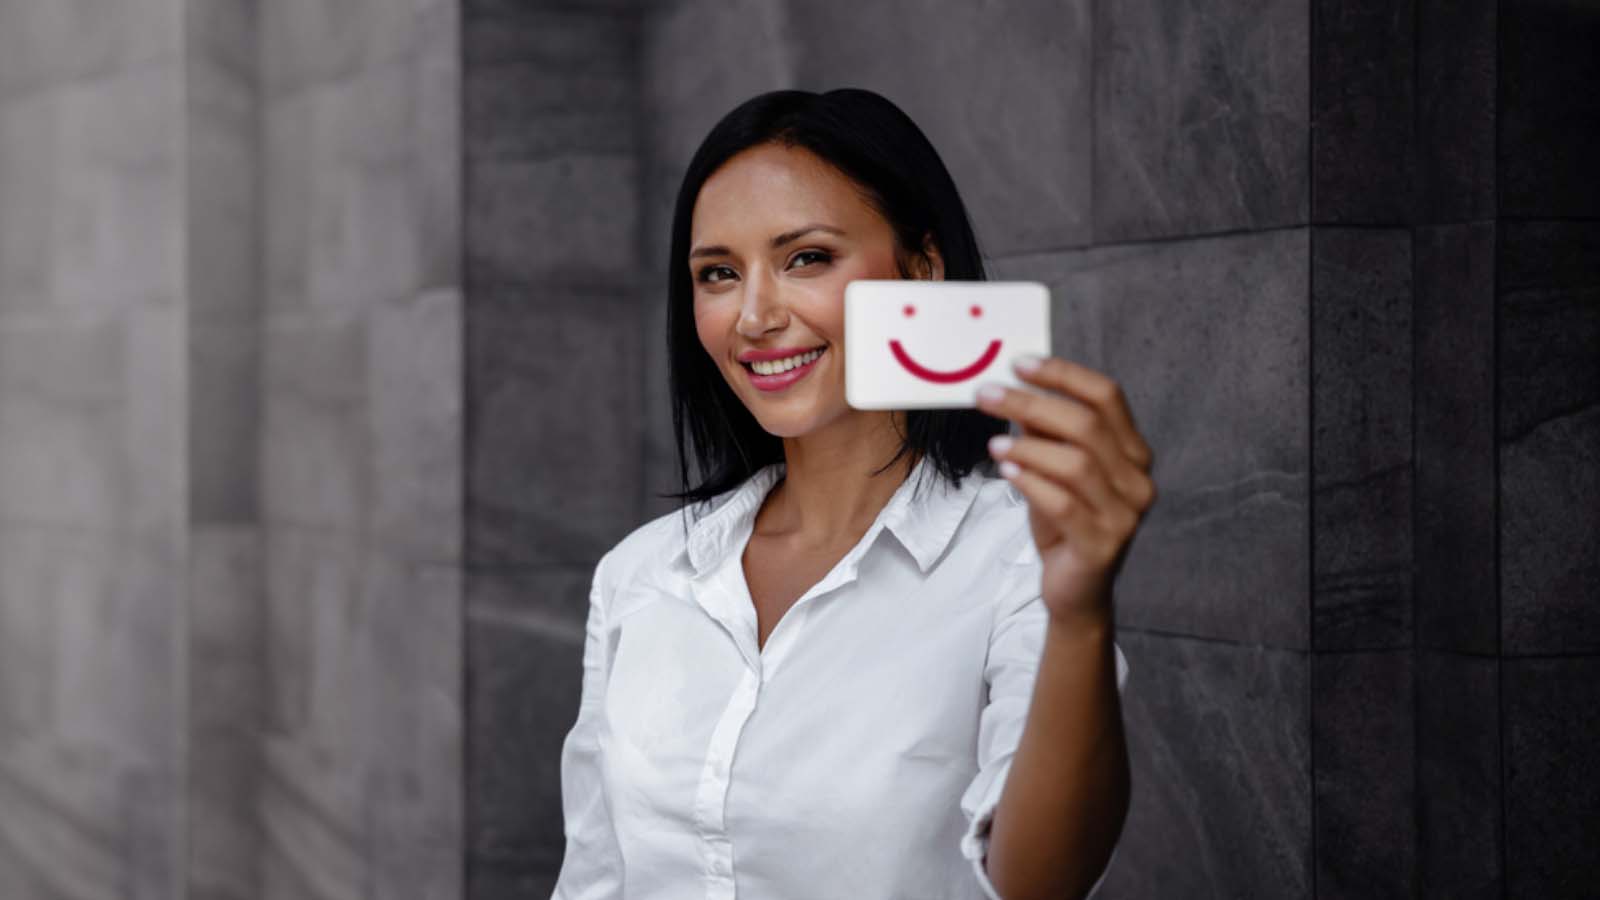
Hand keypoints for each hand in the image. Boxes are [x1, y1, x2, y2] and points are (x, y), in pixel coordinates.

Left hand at [975, 355, 1155, 624]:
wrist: (1076, 591)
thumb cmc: (1064, 522)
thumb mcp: (1051, 468)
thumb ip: (1042, 430)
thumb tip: (1013, 386)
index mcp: (1133, 452)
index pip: (1107, 396)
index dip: (1063, 374)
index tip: (1018, 363)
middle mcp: (1138, 479)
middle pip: (1087, 425)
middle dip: (1031, 403)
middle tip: (985, 395)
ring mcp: (1125, 514)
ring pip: (1077, 463)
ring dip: (1028, 446)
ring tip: (993, 442)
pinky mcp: (1103, 544)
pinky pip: (1065, 504)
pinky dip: (1031, 482)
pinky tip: (1006, 471)